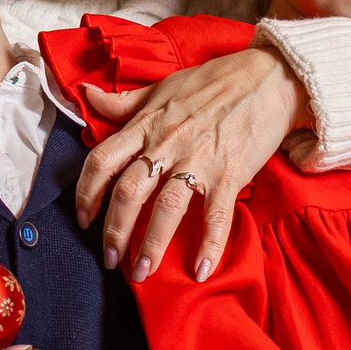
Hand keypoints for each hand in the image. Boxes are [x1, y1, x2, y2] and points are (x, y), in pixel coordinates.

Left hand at [76, 47, 300, 284]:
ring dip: (151, 245)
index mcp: (146, 124)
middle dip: (114, 231)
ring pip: (166, 207)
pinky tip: (201, 270)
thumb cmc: (213, 81)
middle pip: (129, 192)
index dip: (86, 193)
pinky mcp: (230, 171)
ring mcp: (199, 158)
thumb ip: (124, 101)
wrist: (267, 77)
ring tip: (142, 272)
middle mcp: (167, 143)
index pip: (102, 160)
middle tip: (110, 260)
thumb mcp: (162, 87)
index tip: (83, 218)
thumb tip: (87, 96)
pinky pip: (216, 214)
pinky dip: (209, 244)